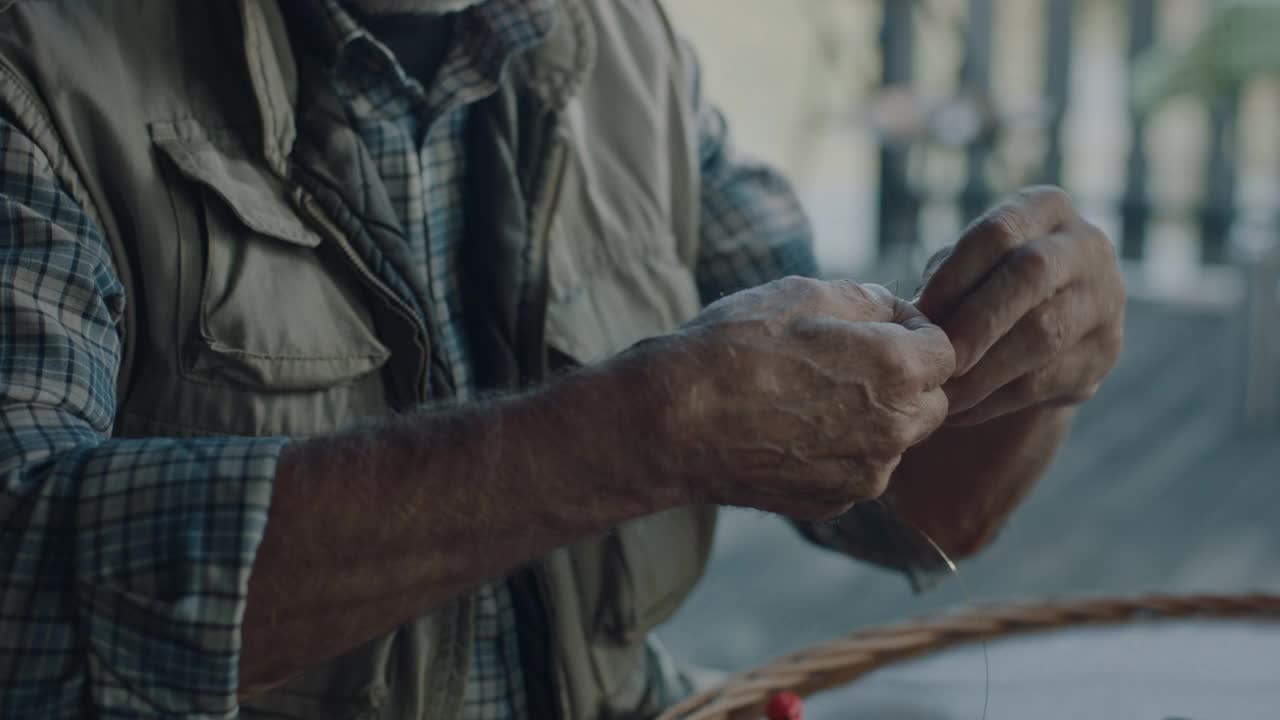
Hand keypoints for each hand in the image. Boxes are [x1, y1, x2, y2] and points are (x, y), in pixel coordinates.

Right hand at [645, 276, 954, 519]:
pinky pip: (855, 472)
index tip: (871, 327)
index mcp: (898, 370)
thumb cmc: (733, 348)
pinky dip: (837, 453)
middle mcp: (894, 430)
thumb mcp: (802, 294)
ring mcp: (864, 475)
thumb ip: (867, 300)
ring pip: (892, 441)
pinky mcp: (832, 502)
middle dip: (903, 381)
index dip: (911, 332)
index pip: (944, 350)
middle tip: (844, 363)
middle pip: (929, 402)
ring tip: (807, 397)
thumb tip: (893, 311)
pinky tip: (789, 431)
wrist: (672, 422)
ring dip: (870, 419)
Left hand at [915, 187, 1125, 426]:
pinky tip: (958, 409)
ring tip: (939, 392)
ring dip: (982, 371)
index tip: (919, 312)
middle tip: (937, 357)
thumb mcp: (963, 267)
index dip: (955, 273)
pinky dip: (992, 400)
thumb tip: (914, 317)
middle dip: (978, 320)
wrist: (1040, 330)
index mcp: (1045, 209)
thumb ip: (945, 280)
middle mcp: (1087, 245)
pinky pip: (1045, 380)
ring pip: (1043, 335)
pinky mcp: (1103, 354)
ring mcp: (1105, 300)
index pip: (1000, 232)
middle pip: (1032, 275)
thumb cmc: (983, 284)